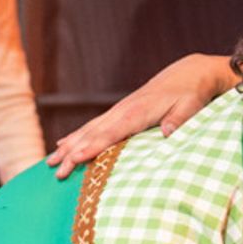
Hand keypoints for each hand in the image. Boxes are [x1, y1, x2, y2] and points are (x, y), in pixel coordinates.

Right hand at [48, 52, 235, 174]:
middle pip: (92, 133)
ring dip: (68, 145)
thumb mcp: (192, 106)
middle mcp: (123, 110)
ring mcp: (119, 110)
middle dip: (72, 152)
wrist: (190, 73)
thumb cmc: (191, 93)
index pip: (111, 132)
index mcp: (138, 112)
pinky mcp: (120, 111)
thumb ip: (179, 119)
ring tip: (50, 161)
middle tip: (56, 170)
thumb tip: (168, 132)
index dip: (93, 147)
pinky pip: (94, 126)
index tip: (75, 159)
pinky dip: (77, 136)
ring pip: (88, 129)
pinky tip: (64, 144)